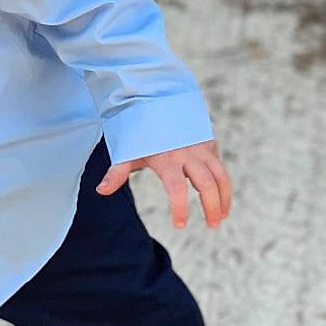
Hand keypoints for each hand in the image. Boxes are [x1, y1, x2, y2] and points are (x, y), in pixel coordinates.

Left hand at [96, 139, 231, 229]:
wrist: (155, 99)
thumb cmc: (139, 131)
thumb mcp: (127, 151)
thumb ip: (117, 173)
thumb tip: (101, 191)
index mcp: (166, 158)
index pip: (177, 188)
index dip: (180, 208)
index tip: (179, 225)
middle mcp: (187, 153)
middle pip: (207, 184)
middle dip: (213, 207)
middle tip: (213, 226)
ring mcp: (201, 147)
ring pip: (220, 175)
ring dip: (224, 198)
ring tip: (221, 217)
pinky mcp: (209, 143)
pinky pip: (219, 166)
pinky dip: (222, 184)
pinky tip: (219, 199)